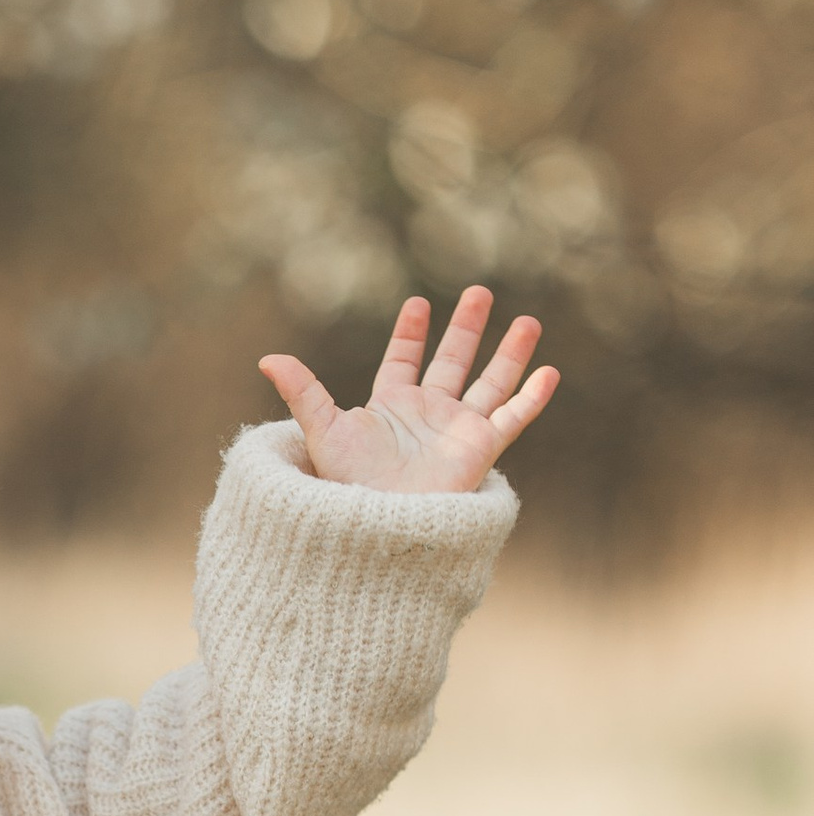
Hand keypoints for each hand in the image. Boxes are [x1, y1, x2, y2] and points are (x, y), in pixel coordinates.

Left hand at [259, 284, 559, 495]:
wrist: (377, 524)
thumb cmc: (347, 484)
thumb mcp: (323, 430)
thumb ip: (303, 391)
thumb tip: (266, 358)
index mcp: (389, 407)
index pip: (402, 361)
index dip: (410, 334)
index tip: (416, 304)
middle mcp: (427, 416)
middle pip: (453, 362)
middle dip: (466, 328)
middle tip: (479, 292)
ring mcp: (456, 431)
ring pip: (490, 383)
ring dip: (509, 353)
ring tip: (528, 320)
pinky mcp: (481, 450)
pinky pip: (513, 418)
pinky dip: (532, 397)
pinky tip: (549, 371)